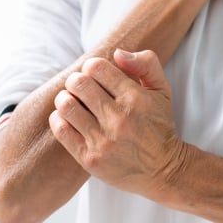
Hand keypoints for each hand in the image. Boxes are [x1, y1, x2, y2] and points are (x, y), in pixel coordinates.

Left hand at [49, 49, 190, 197]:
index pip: (96, 67)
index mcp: (136, 98)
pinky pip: (61, 130)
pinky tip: (68, 119)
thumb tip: (117, 52)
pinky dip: (59, 119)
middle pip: (78, 84)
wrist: (163, 170)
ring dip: (65, 99)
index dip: (91, 67)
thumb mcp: (162, 90)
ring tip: (72, 102)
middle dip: (75, 81)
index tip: (94, 76)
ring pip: (66, 106)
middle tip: (80, 88)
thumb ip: (145, 63)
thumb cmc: (159, 125)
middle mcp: (119, 119)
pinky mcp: (90, 159)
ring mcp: (104, 141)